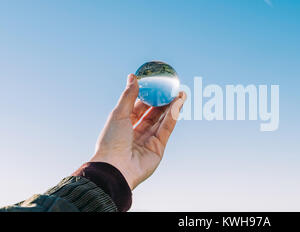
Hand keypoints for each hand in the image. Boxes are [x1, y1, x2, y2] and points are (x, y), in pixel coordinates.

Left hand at [90, 74, 185, 189]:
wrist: (115, 168)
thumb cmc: (112, 140)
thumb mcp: (118, 114)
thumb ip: (128, 95)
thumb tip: (133, 76)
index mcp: (124, 125)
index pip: (138, 107)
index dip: (148, 96)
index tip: (156, 84)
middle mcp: (137, 133)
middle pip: (153, 114)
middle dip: (163, 101)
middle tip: (172, 88)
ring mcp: (148, 141)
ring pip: (162, 121)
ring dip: (172, 107)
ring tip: (180, 93)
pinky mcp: (159, 148)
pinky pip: (166, 130)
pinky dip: (173, 117)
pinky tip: (178, 104)